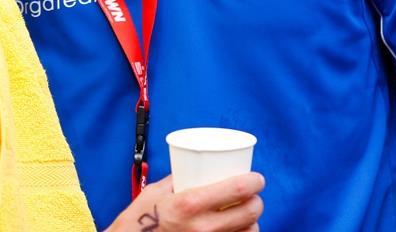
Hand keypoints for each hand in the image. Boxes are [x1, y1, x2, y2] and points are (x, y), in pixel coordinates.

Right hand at [107, 173, 264, 231]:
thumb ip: (178, 181)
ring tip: (246, 215)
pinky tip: (238, 231)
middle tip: (253, 196)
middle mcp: (203, 227)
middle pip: (250, 213)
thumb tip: (193, 170)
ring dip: (252, 222)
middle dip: (257, 201)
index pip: (237, 190)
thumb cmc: (139, 221)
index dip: (254, 182)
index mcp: (189, 203)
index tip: (256, 178)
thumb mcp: (156, 193)